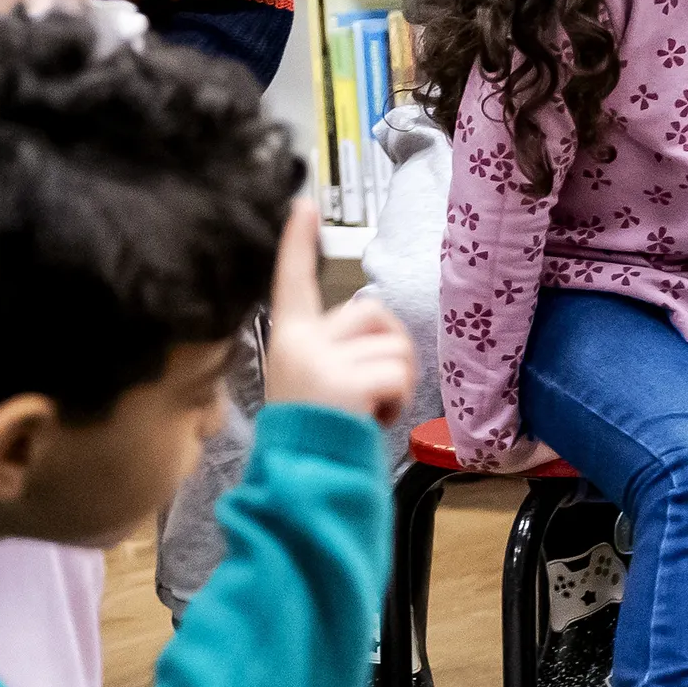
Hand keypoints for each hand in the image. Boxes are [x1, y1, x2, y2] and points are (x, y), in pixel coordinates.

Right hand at [259, 204, 413, 428]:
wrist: (303, 482)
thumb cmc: (316, 435)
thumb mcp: (311, 381)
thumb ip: (333, 349)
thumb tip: (374, 328)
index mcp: (289, 338)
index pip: (291, 281)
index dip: (297, 243)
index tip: (303, 204)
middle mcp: (300, 341)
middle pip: (374, 313)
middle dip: (389, 347)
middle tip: (371, 389)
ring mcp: (321, 360)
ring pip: (394, 344)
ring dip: (396, 379)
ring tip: (368, 408)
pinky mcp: (344, 381)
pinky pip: (398, 373)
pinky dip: (398, 399)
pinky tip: (372, 420)